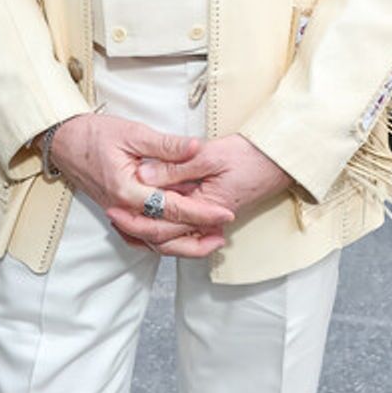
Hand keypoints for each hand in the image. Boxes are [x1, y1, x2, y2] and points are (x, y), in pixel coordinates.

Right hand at [48, 114, 233, 257]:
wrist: (65, 141)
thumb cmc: (94, 134)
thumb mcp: (133, 132)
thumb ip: (166, 144)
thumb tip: (196, 147)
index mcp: (128, 190)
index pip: (173, 208)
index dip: (202, 212)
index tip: (225, 212)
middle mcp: (123, 209)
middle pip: (165, 234)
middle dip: (197, 236)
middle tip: (224, 230)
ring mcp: (119, 214)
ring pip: (153, 241)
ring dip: (182, 244)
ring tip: (209, 240)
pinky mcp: (117, 213)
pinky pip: (140, 236)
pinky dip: (161, 241)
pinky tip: (178, 239)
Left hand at [129, 134, 291, 249]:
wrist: (279, 160)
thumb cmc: (250, 155)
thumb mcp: (209, 154)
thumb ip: (175, 166)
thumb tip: (143, 175)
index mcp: (204, 207)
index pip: (164, 223)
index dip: (136, 217)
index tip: (114, 208)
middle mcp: (207, 221)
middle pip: (166, 238)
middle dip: (137, 229)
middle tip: (113, 217)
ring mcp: (210, 220)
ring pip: (174, 238)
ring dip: (149, 232)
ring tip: (124, 221)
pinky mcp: (211, 214)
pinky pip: (183, 231)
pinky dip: (164, 230)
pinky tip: (150, 220)